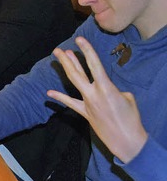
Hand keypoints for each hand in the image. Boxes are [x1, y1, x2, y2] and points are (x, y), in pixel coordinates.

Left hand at [47, 36, 147, 162]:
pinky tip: (49, 93)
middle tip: (59, 49)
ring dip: (66, 69)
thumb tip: (106, 87)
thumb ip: (113, 89)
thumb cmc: (131, 118)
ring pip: (73, 83)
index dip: (87, 51)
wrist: (127, 140)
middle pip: (77, 73)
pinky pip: (70, 103)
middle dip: (67, 60)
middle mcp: (94, 94)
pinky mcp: (85, 113)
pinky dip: (60, 97)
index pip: (95, 65)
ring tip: (58, 58)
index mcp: (107, 88)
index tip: (79, 40)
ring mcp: (87, 104)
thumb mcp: (127, 98)